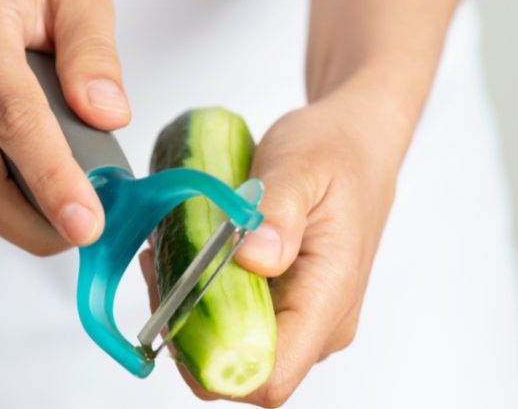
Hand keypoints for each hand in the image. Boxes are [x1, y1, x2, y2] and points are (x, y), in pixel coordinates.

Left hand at [141, 84, 403, 406]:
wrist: (355, 140)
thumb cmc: (336, 150)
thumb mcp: (301, 165)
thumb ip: (278, 212)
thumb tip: (255, 259)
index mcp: (328, 297)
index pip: (270, 376)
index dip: (213, 363)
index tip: (175, 312)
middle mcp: (319, 321)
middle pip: (239, 365)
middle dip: (188, 328)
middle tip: (163, 268)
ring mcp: (303, 314)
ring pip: (232, 343)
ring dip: (190, 309)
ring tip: (170, 253)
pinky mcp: (287, 301)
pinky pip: (237, 317)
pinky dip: (203, 294)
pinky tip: (189, 253)